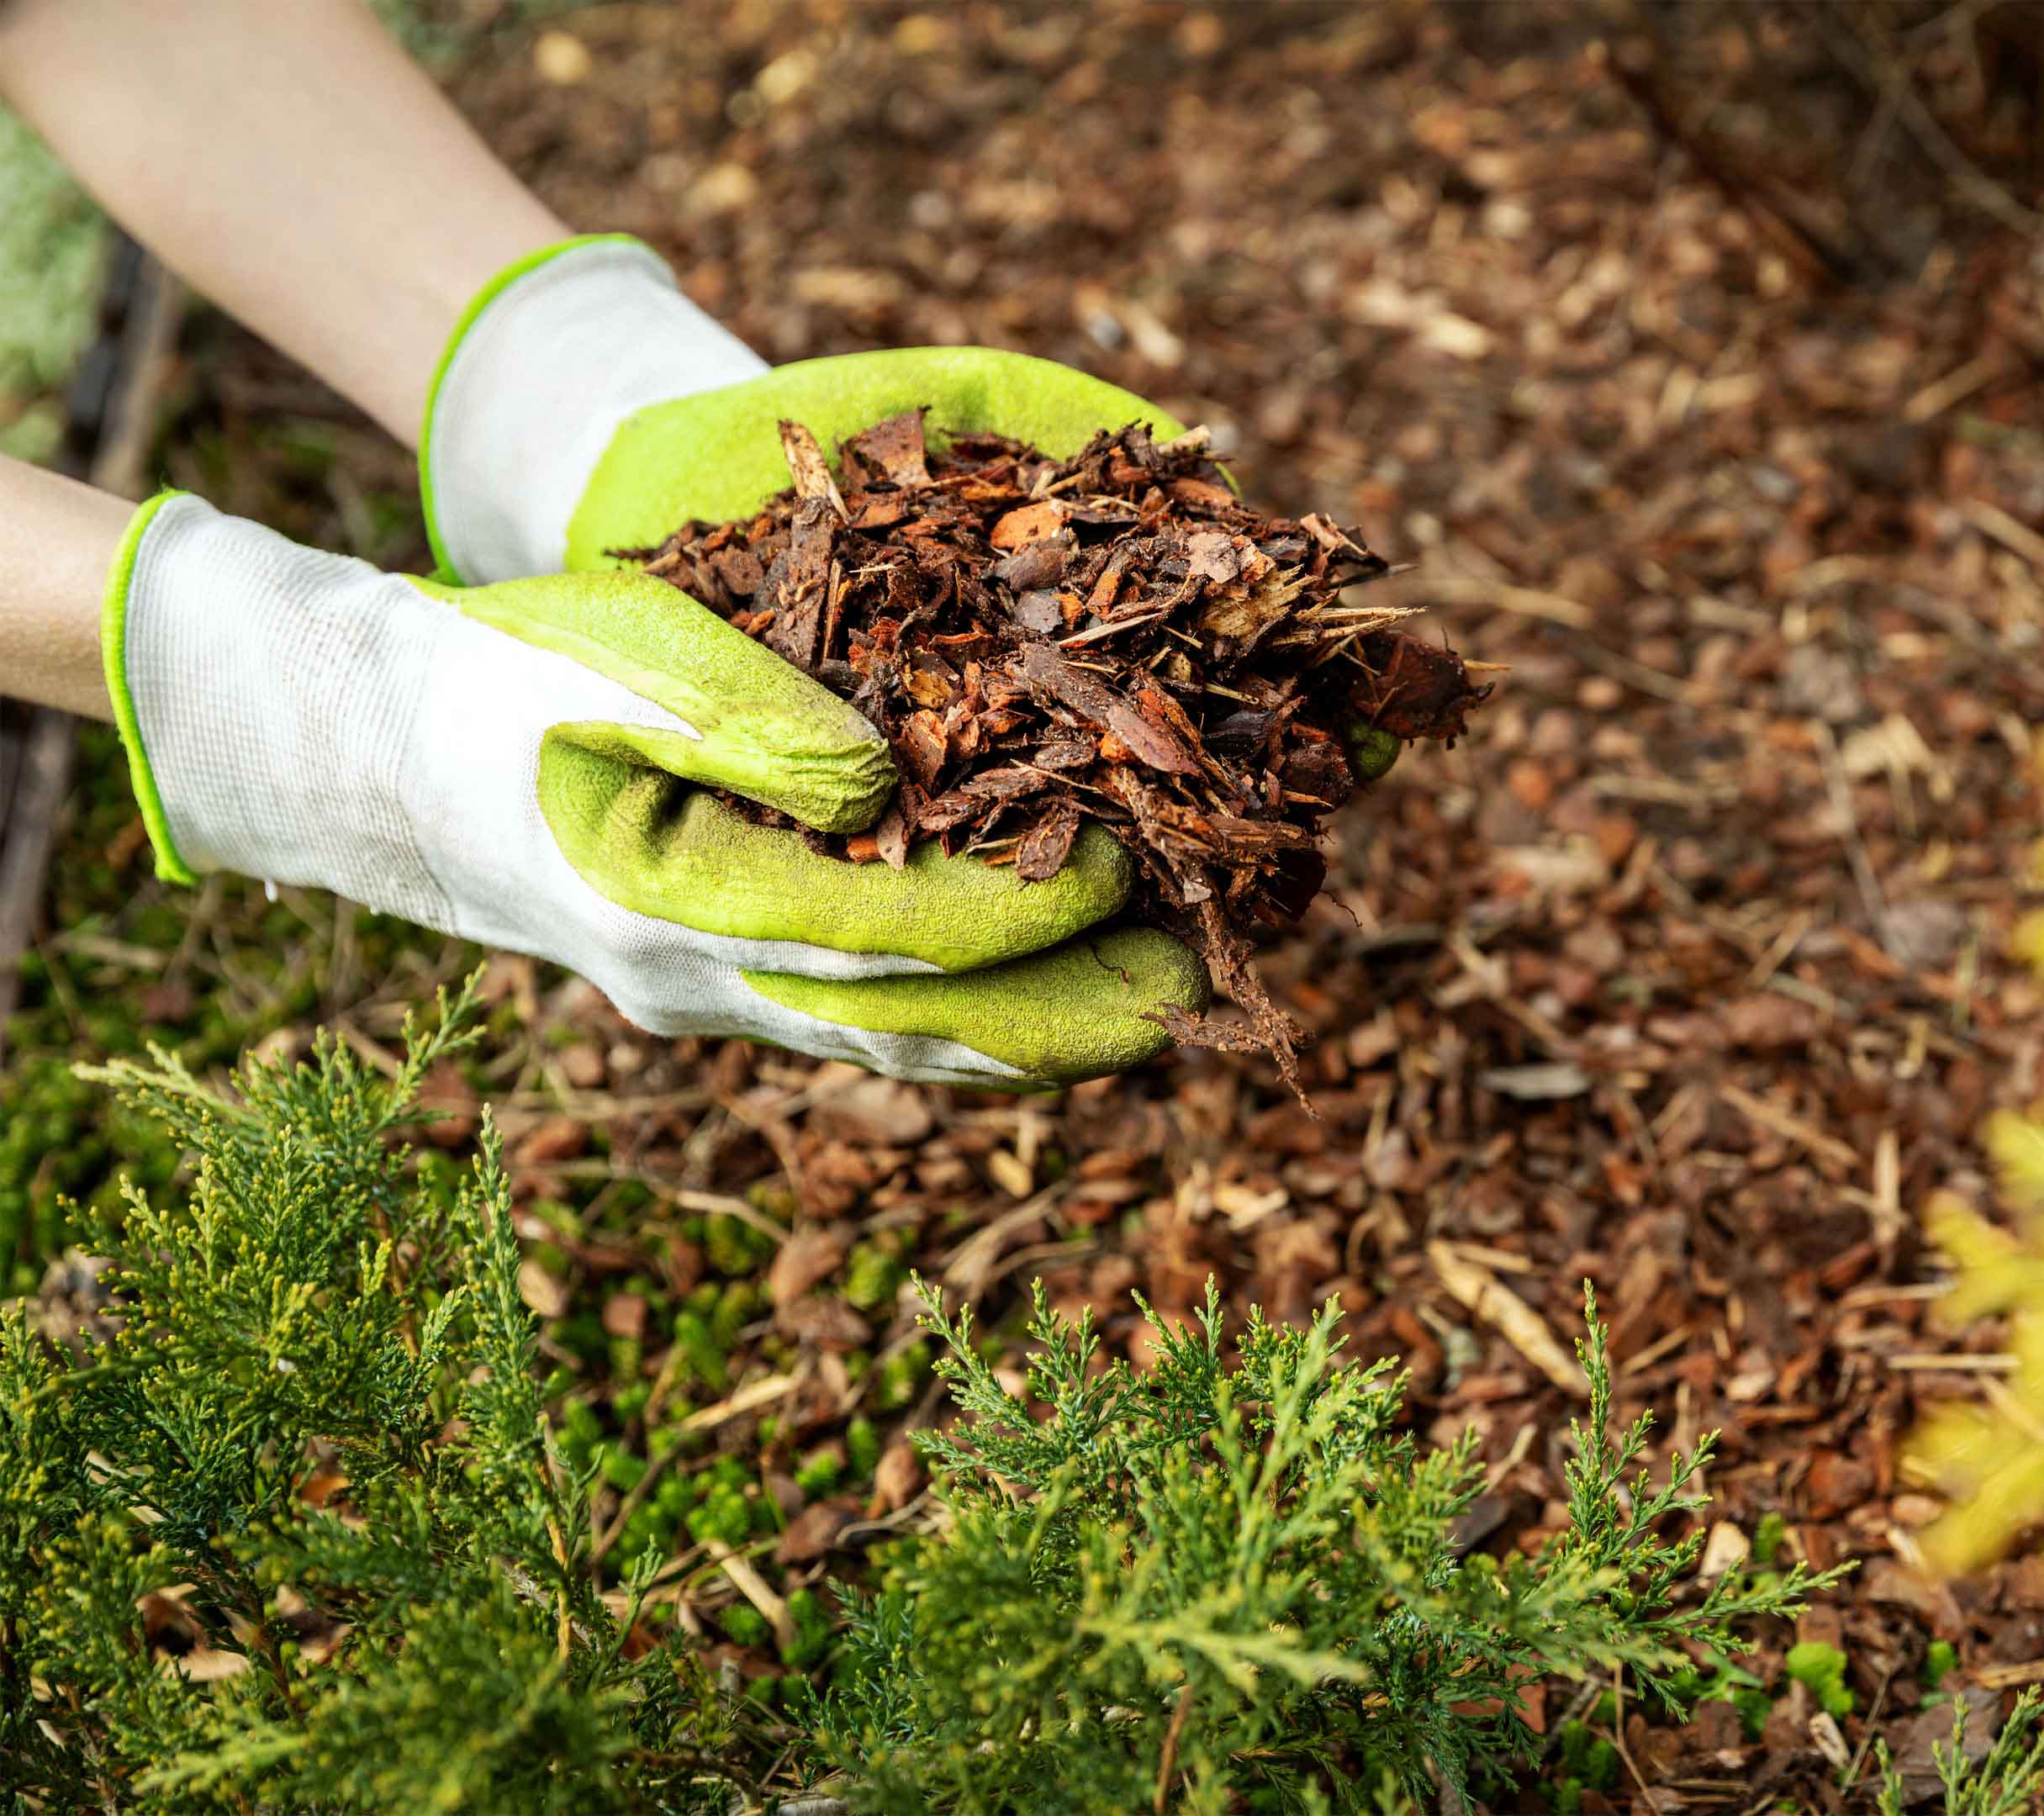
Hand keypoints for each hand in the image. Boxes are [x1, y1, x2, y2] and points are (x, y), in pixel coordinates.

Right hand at [108, 492, 1203, 1087]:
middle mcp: (698, 981)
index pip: (890, 930)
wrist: (389, 750)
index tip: (1127, 865)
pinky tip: (1044, 1003)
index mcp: (673, 898)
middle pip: (914, 1025)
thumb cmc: (510, 674)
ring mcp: (707, 1002)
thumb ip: (747, 720)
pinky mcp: (720, 989)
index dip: (1019, 909)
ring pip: (895, 1043)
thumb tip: (882, 785)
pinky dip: (961, 1021)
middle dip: (1060, 1014)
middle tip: (1193, 1001)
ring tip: (1153, 1015)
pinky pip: (863, 1025)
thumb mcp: (619, 659)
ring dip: (1026, 1035)